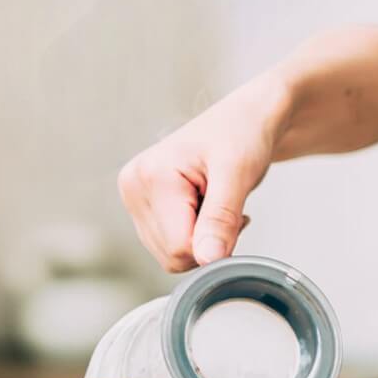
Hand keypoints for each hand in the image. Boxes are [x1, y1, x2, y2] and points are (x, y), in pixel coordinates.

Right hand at [117, 77, 290, 271]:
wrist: (244, 117)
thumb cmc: (243, 134)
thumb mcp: (238, 174)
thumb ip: (221, 219)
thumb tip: (208, 260)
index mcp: (150, 176)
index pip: (179, 248)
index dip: (214, 242)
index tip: (235, 212)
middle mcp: (132, 188)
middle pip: (171, 255)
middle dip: (207, 242)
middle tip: (228, 206)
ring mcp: (134, 198)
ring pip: (169, 255)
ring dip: (201, 239)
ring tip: (215, 202)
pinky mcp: (141, 206)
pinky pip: (168, 245)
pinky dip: (193, 235)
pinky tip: (205, 208)